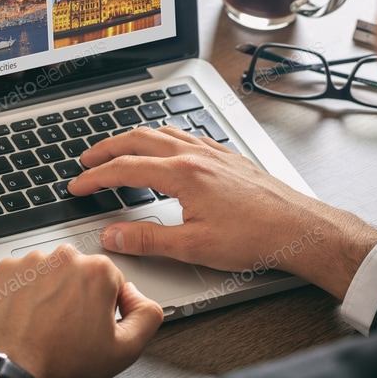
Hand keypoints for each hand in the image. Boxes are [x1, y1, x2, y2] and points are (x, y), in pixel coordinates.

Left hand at [0, 244, 162, 377]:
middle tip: (68, 326)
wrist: (13, 371)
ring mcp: (32, 261)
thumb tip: (138, 296)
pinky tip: (26, 315)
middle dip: (78, 294)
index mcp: (97, 271)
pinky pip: (22, 275)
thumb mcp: (124, 350)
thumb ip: (147, 315)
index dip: (104, 306)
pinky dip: (24, 291)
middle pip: (80, 272)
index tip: (91, 323)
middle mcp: (64, 257)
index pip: (111, 280)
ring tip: (44, 322)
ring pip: (50, 272)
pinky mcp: (5, 269)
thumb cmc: (61, 362)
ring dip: (50, 291)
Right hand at [68, 126, 376, 299]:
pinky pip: (184, 134)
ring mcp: (211, 151)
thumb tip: (112, 237)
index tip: (77, 186)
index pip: (124, 169)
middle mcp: (194, 155)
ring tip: (117, 148)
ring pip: (161, 131)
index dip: (95, 177)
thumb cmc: (255, 236)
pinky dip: (161, 136)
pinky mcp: (225, 155)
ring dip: (132, 138)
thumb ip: (147, 239)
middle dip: (106, 148)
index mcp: (181, 174)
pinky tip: (165, 146)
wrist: (299, 227)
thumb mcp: (193, 246)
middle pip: (137, 139)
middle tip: (86, 159)